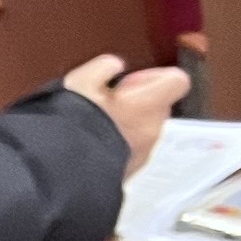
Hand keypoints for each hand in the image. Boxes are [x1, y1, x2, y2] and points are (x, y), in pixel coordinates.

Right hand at [60, 53, 190, 171]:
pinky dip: (114, 148)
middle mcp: (152, 131)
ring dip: (123, 127)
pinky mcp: (127, 175)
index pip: (176, 81)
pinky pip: (128, 153)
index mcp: (148, 105)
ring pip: (142, 132)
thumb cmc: (76, 125)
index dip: (153, 77)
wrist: (63, 174)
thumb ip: (102, 67)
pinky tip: (88, 148)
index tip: (125, 84)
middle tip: (103, 106)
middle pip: (157, 108)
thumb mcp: (81, 82)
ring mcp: (142, 156)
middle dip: (135, 104)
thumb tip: (114, 65)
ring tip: (92, 129)